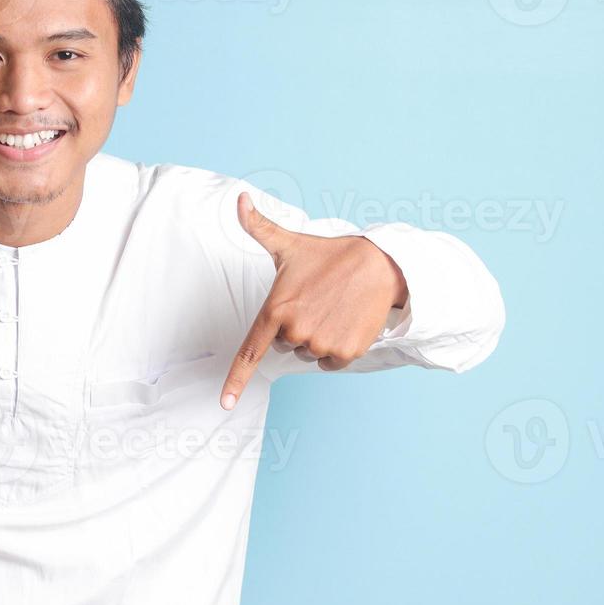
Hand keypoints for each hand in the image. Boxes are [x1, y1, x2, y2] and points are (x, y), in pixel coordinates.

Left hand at [220, 192, 406, 408]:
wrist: (378, 266)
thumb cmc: (327, 256)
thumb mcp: (288, 244)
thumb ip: (258, 226)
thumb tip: (238, 199)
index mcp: (276, 309)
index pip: (249, 351)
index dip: (235, 380)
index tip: (225, 404)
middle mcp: (295, 331)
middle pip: (283, 346)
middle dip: (294, 328)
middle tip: (313, 301)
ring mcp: (321, 343)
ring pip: (307, 354)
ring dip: (316, 337)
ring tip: (330, 308)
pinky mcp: (345, 353)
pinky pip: (329, 364)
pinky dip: (335, 349)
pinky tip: (344, 323)